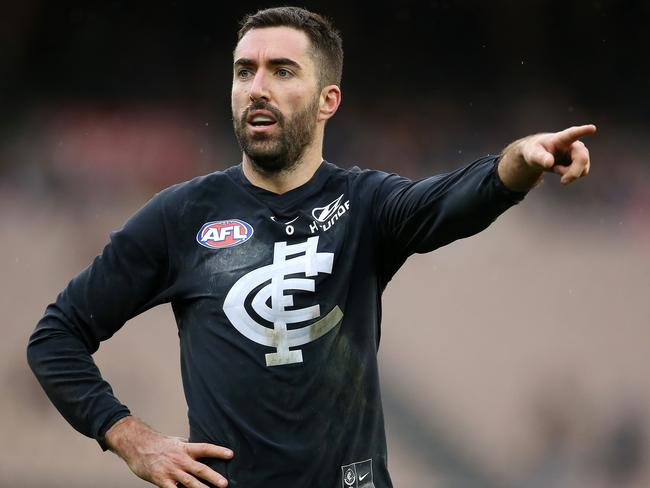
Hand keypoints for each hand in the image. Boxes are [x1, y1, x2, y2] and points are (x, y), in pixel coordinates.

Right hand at [104, 416, 232, 487]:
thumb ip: (187, 446)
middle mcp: (180, 460)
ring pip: (189, 483)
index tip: (231, 454)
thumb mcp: (175, 441)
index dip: (218, 451)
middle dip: (214, 477)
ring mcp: (171, 471)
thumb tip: (199, 448)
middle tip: (225, 484)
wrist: (137, 445)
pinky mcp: (161, 480)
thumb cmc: (156, 443)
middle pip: (200, 469)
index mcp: (185, 448)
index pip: (205, 448)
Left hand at [498, 124, 596, 190]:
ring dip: (570, 174)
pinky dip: (571, 176)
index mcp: (561, 138)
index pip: (573, 134)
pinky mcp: (582, 161)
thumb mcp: (533, 154)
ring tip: (556, 168)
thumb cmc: (536, 151)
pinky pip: (582, 173)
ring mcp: (580, 153)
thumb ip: (540, 158)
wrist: (539, 156)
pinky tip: (562, 171)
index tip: (592, 128)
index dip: (583, 131)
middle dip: (573, 172)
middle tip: (563, 182)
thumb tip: (549, 163)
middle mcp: (574, 144)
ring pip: (583, 168)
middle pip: (582, 158)